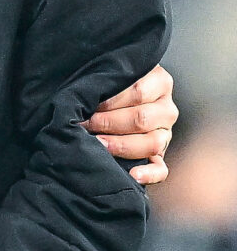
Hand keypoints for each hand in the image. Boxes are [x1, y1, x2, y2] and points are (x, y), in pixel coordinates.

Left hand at [83, 64, 176, 184]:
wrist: (115, 101)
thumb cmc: (108, 85)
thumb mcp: (112, 75)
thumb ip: (107, 80)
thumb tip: (84, 92)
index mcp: (160, 82)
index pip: (138, 91)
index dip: (110, 100)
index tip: (86, 102)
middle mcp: (166, 109)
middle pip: (141, 118)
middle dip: (108, 122)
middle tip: (85, 124)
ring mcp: (165, 133)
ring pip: (152, 143)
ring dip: (120, 145)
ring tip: (97, 143)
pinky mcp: (160, 155)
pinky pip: (161, 169)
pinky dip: (149, 174)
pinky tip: (132, 174)